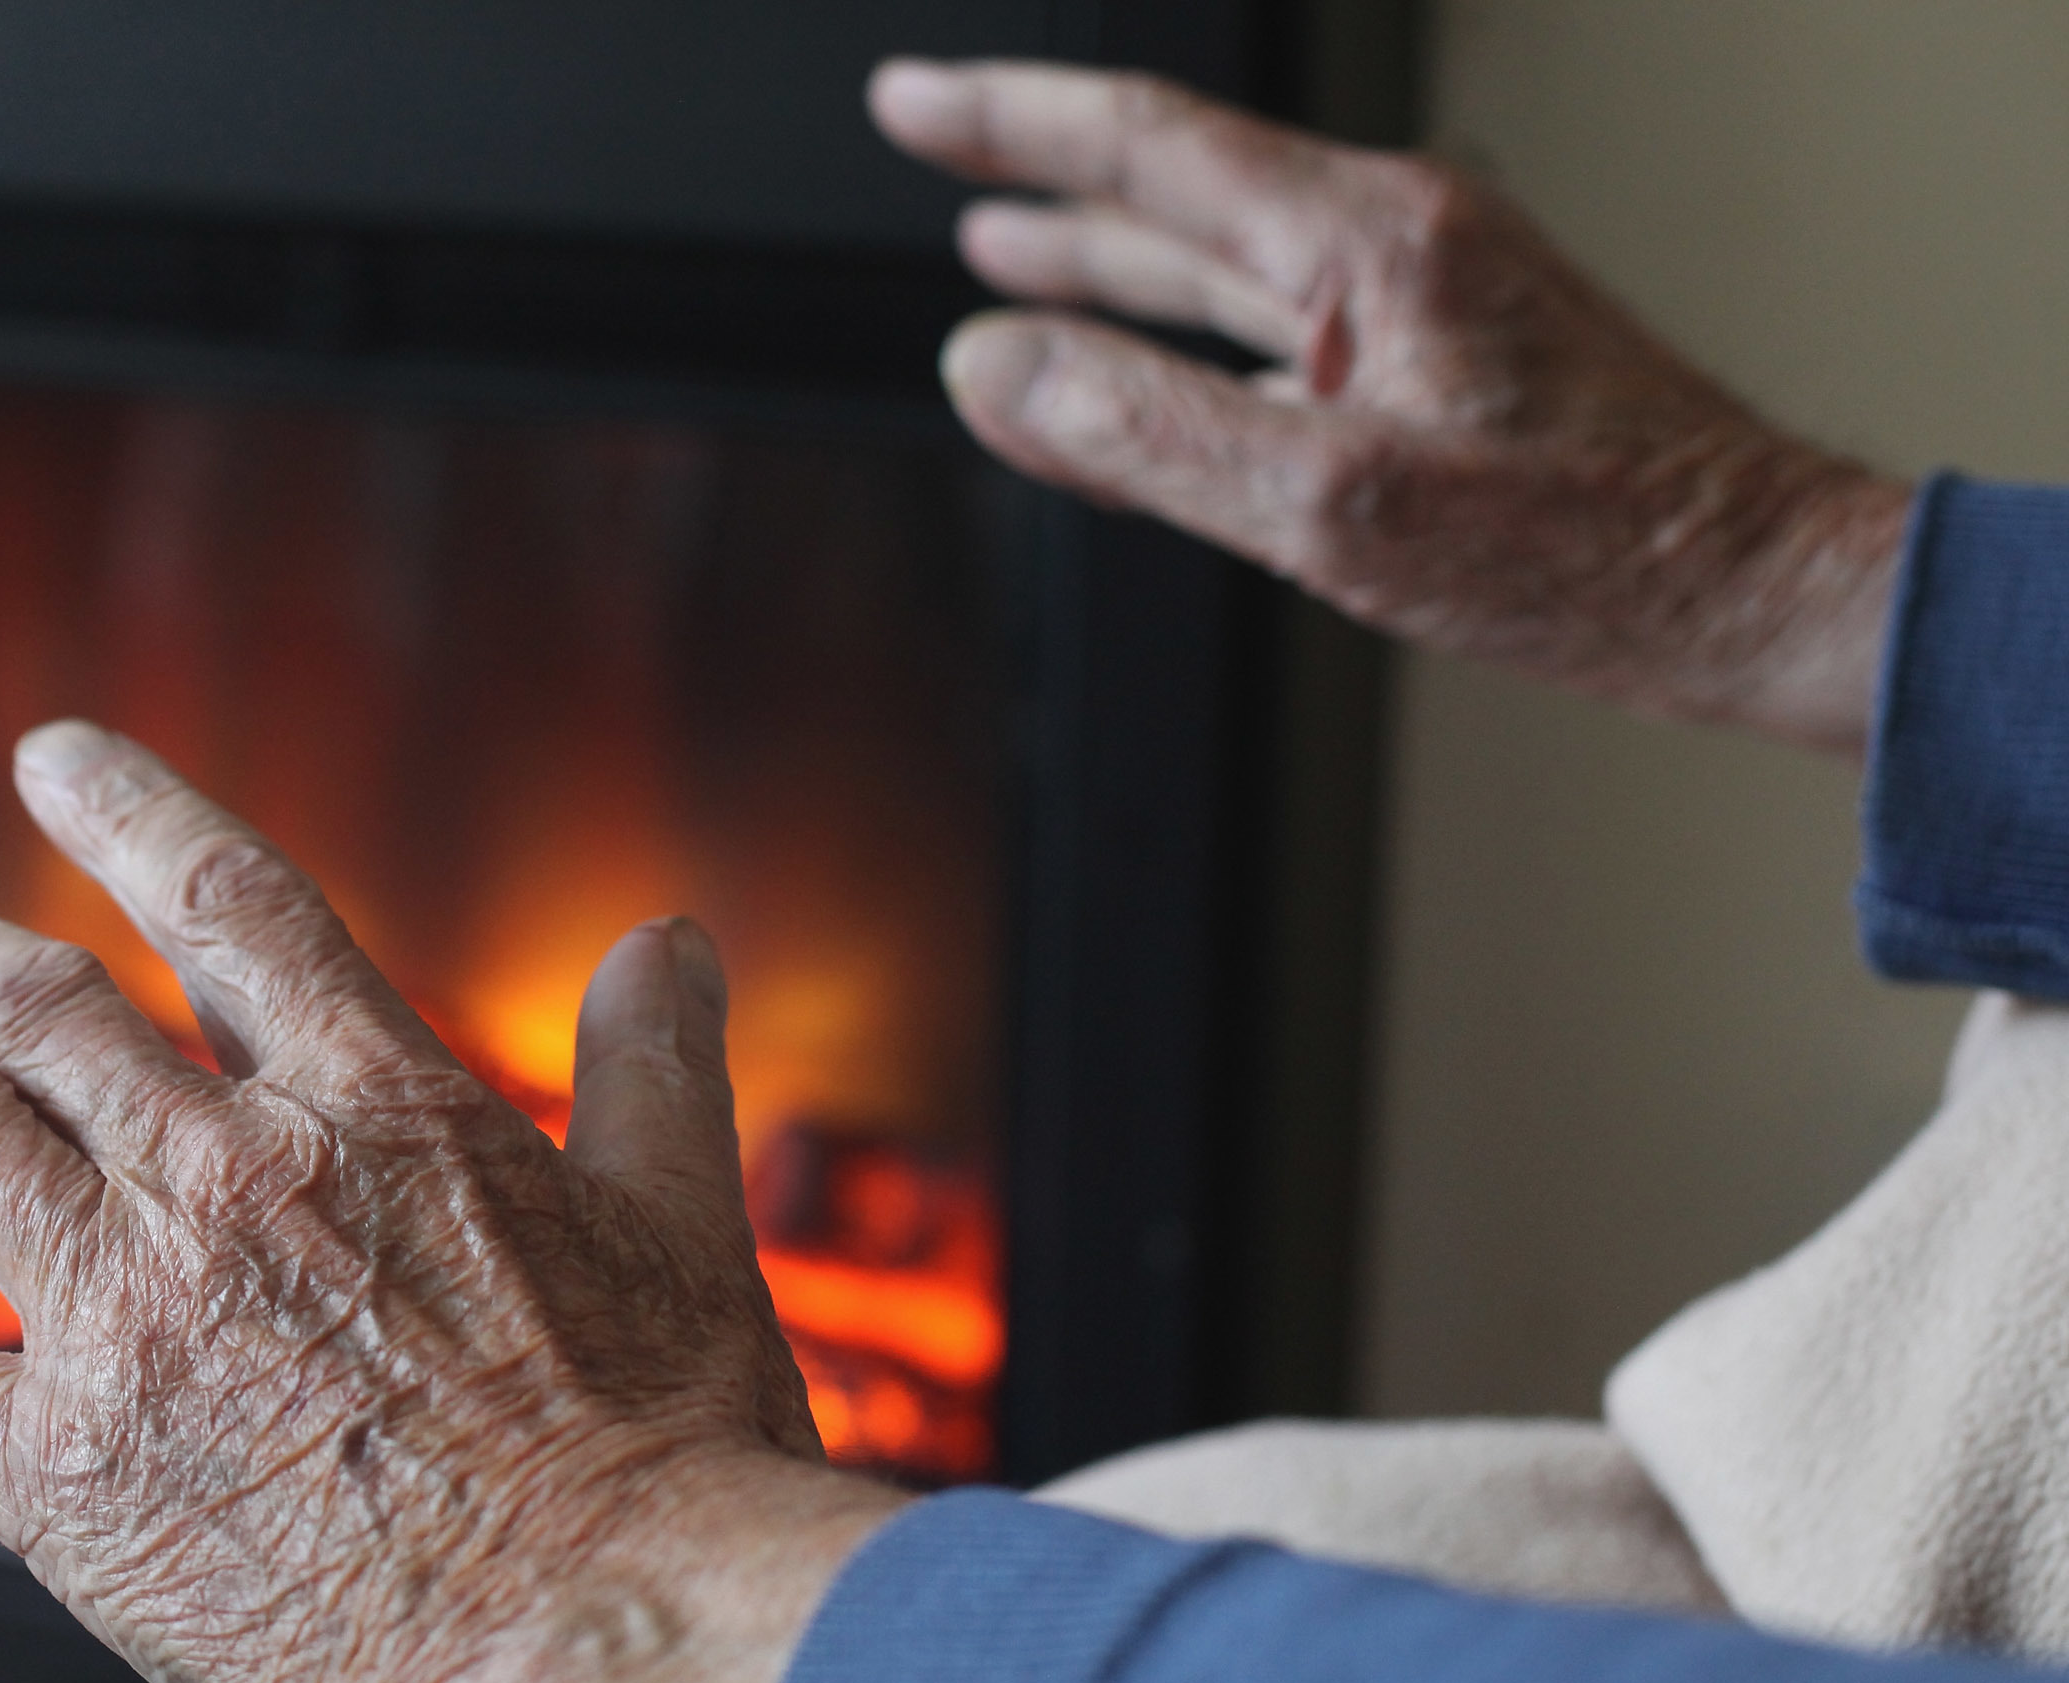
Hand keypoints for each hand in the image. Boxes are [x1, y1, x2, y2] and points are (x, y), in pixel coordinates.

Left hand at [0, 721, 906, 1682]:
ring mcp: (131, 1317)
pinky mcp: (63, 1472)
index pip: (228, 905)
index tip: (50, 759)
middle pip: (33, 1005)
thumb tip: (671, 933)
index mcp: (381, 1105)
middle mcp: (228, 1177)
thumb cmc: (665, 1448)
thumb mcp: (683, 1223)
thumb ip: (657, 1065)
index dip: (128, 813)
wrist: (597, 1647)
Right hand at [871, 58, 1912, 757]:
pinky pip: (1274, 331)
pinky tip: (1144, 361)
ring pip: (1222, 262)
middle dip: (1041, 172)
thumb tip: (998, 370)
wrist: (1756, 590)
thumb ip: (1147, 432)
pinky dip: (1184, 335)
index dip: (1009, 120)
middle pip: (1176, 187)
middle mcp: (1400, 246)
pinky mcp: (1445, 366)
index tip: (913, 104)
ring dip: (1107, 254)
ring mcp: (1426, 302)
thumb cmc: (1595, 552)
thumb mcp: (1334, 509)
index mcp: (1372, 244)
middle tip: (936, 148)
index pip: (1147, 145)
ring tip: (1006, 246)